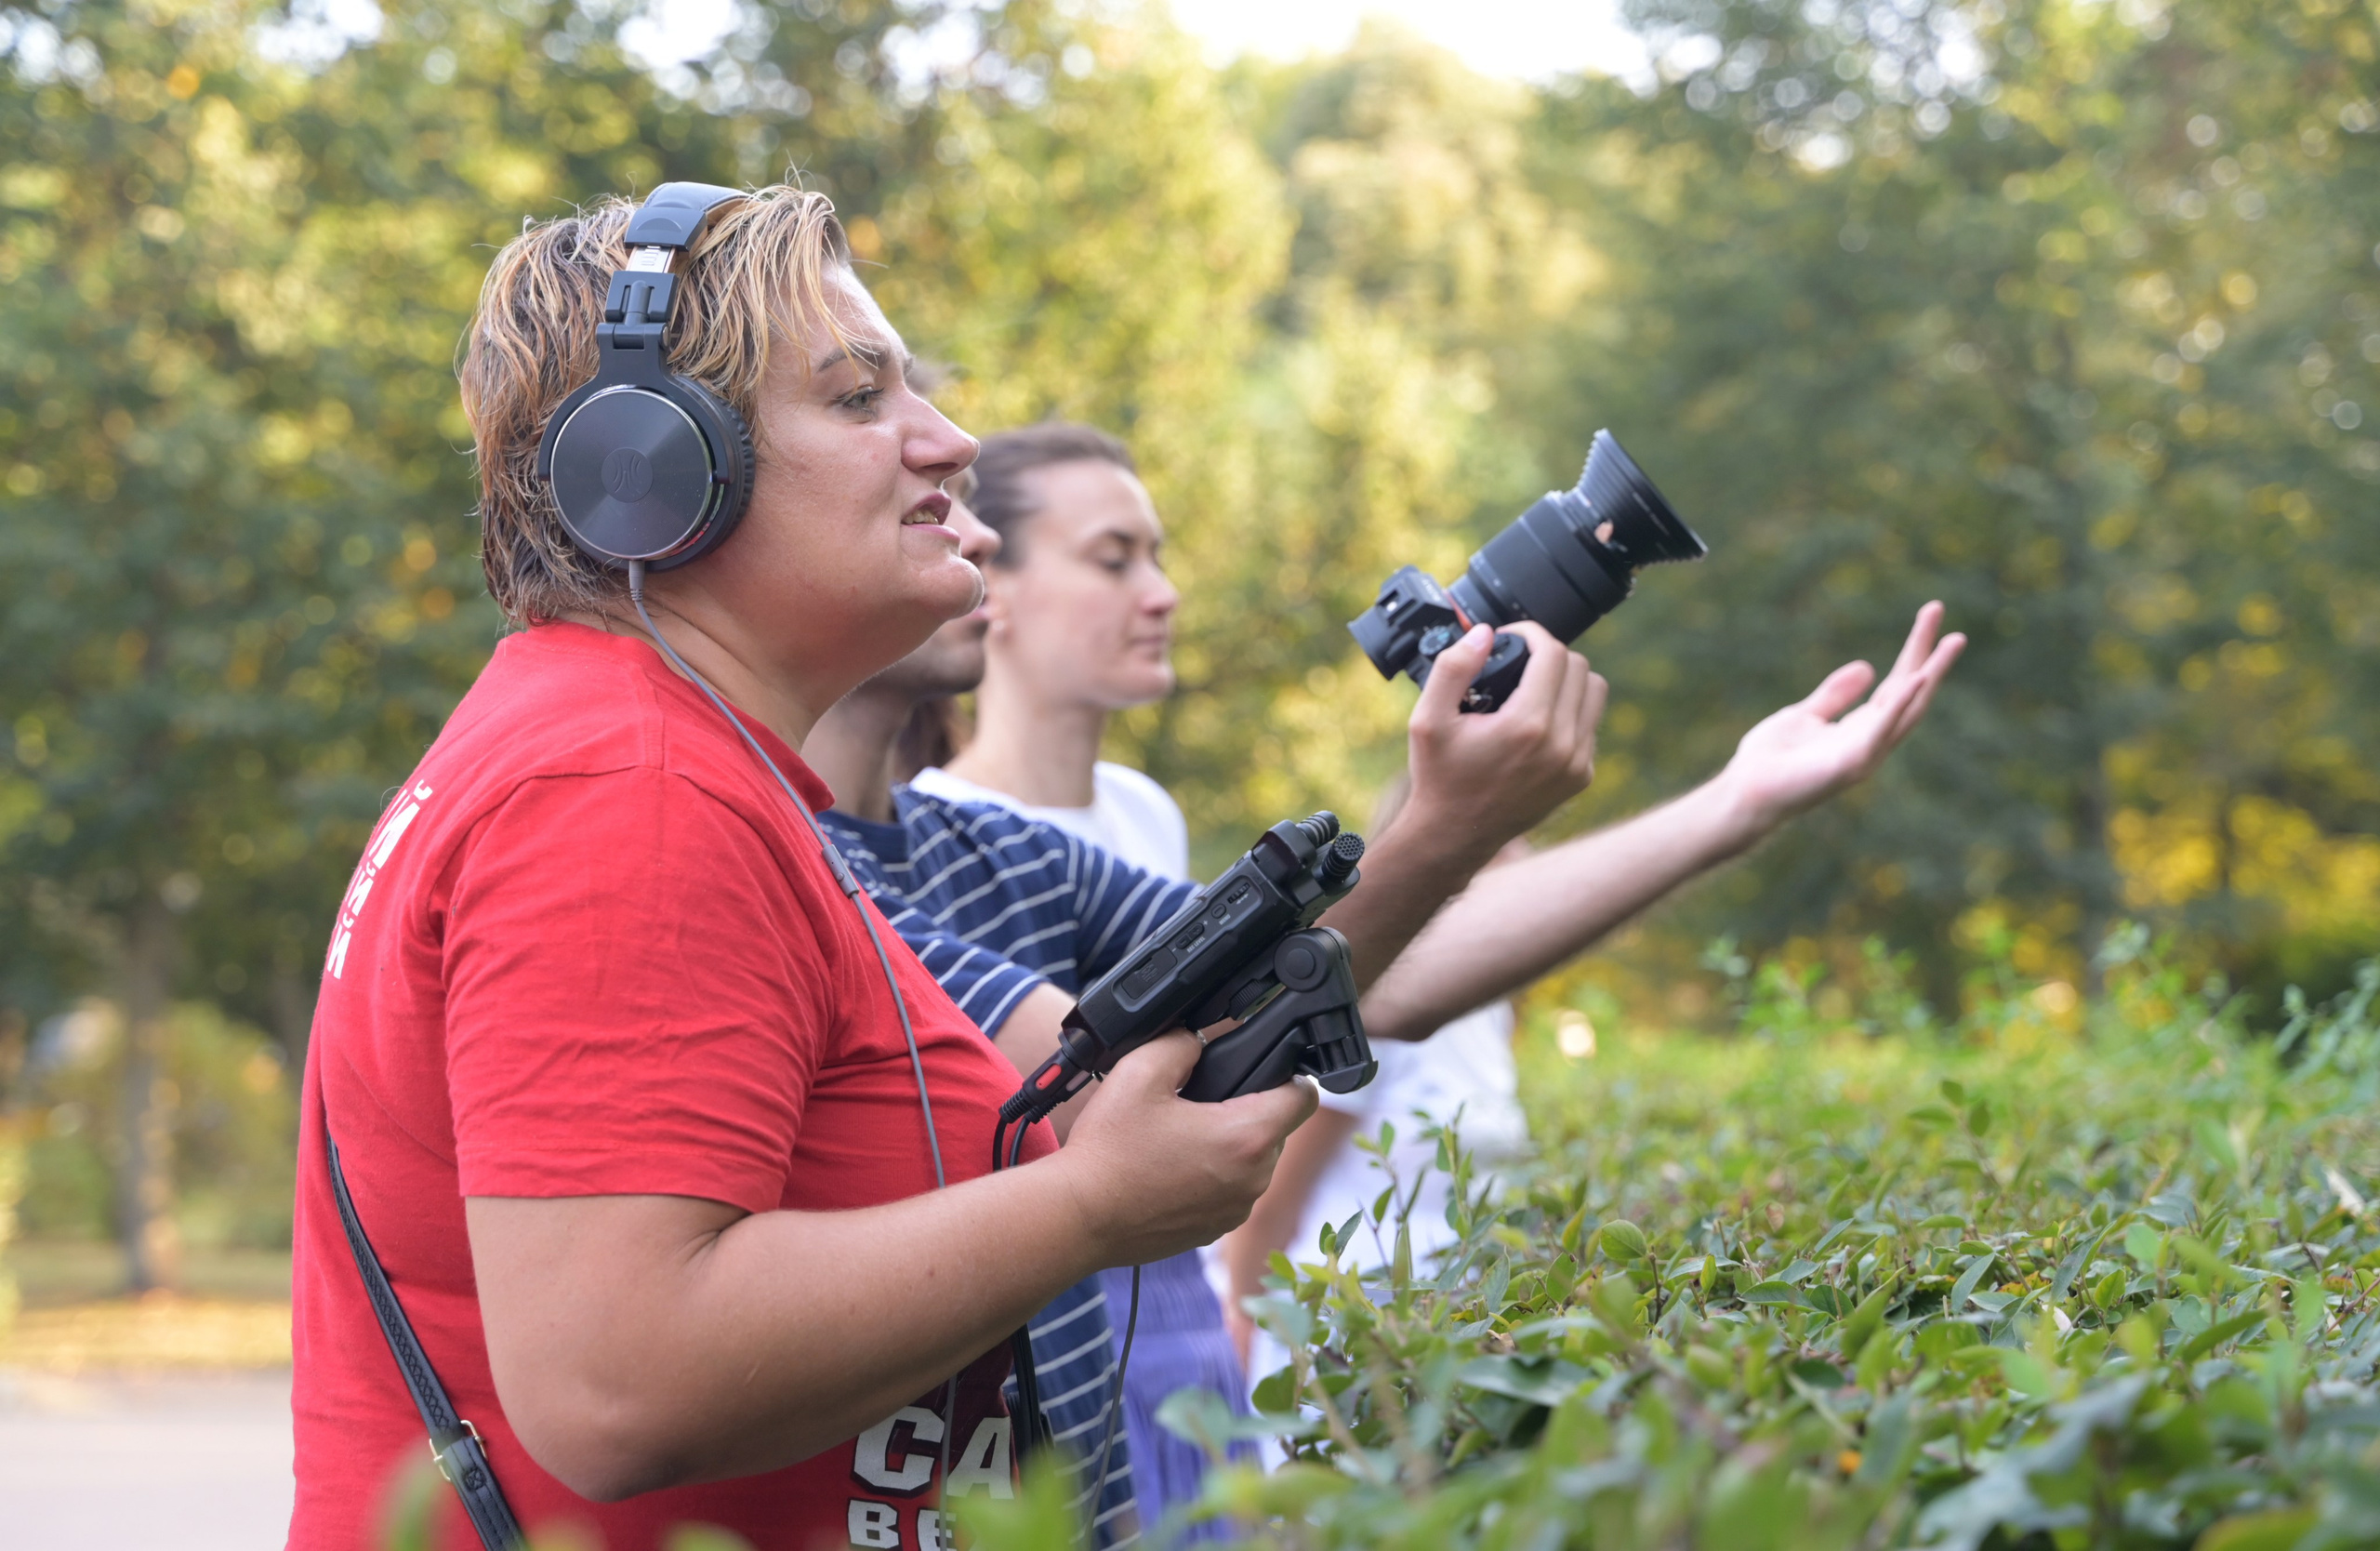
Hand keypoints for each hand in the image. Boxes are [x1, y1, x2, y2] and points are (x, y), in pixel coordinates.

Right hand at [1054, 1033, 1316, 1268]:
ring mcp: (1235, 1210)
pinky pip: (1229, 1192)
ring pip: (1252, 1162)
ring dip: (1229, 1144)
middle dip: (1248, 1109)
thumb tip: (1199, 1038)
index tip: (1263, 1068)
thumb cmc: (1109, 1150)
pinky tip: (1170, 1167)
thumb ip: (1182, 1041)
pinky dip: (1210, 1177)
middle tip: (1201, 1099)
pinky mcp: (1213, 1230)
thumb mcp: (1140, 1070)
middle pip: (1276, 1128)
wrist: (1079, 1216)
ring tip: (1180, 1134)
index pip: (1305, 1097)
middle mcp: (1253, 1180)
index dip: (1289, 1074)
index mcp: (1247, 1137)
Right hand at [1403, 621, 1607, 852]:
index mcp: (1527, 725)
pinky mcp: (1581, 777)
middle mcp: (1562, 745)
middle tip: (1518, 662)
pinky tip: (1538, 721)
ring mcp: (1577, 764)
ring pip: (1594, 692)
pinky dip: (1569, 712)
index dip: (1531, 634)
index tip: (1510, 639)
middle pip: (1579, 667)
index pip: (1553, 654)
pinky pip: (1589, 724)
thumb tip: (1486, 633)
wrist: (1455, 834)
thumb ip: (1454, 667)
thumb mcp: (1428, 719)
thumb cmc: (1439, 776)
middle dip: (1549, 655)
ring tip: (1533, 686)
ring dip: (1567, 679)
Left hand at [1716, 601, 1965, 835]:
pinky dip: (1901, 705)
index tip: (1931, 615)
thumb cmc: (1771, 761)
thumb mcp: (1805, 714)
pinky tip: (1918, 678)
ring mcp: (1866, 754)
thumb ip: (1835, 694)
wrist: (1745, 794)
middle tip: (1947, 617)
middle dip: (1932, 657)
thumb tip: (1868, 666)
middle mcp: (1871, 740)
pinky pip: (1882, 730)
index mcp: (1861, 728)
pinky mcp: (1851, 765)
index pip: (1898, 684)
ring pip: (1910, 709)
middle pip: (1912, 692)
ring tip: (1952, 642)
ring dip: (1932, 674)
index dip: (1915, 652)